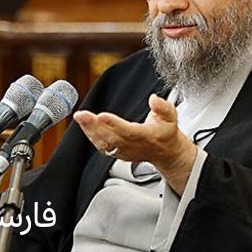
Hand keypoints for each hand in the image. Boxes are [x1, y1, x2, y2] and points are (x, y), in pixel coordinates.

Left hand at [73, 94, 196, 193]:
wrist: (165, 152)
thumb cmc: (166, 131)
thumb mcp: (171, 116)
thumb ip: (163, 107)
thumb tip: (153, 98)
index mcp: (147, 136)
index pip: (129, 131)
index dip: (114, 124)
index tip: (101, 115)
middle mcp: (133, 146)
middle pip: (111, 138)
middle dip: (95, 126)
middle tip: (82, 114)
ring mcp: (124, 151)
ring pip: (104, 143)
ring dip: (90, 130)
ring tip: (80, 117)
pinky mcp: (117, 153)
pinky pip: (101, 146)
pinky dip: (91, 135)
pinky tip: (84, 124)